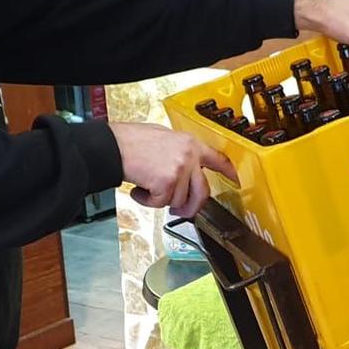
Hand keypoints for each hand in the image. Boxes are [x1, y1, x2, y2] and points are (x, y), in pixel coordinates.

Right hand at [111, 122, 233, 219]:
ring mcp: (179, 169)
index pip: (217, 159)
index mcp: (190, 144)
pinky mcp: (166, 182)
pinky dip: (147, 201)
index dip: (228, 172)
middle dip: (191, 206)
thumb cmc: (132, 142)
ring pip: (178, 200)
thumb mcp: (164, 139)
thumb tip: (185, 173)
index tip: (236, 181)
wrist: (113, 146)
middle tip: (181, 210)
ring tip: (147, 185)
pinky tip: (139, 189)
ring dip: (160, 199)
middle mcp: (189, 156)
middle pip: (202, 192)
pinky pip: (161, 203)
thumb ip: (180, 154)